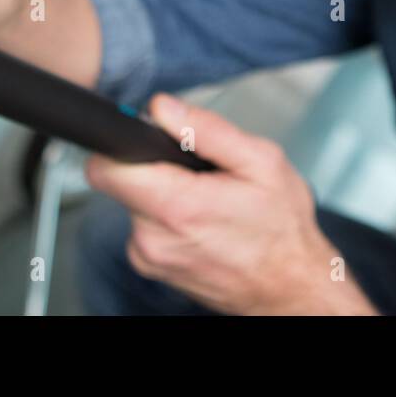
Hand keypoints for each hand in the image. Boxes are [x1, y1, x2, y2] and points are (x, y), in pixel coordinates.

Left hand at [85, 93, 379, 314]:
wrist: (289, 289)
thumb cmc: (282, 230)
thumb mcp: (262, 162)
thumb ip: (207, 129)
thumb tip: (162, 107)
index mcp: (177, 207)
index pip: (106, 168)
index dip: (121, 143)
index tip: (146, 138)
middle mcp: (153, 238)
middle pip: (122, 180)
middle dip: (155, 166)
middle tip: (198, 172)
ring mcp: (149, 257)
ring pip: (134, 201)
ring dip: (163, 191)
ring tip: (207, 198)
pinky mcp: (150, 266)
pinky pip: (144, 225)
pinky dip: (166, 216)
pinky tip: (201, 220)